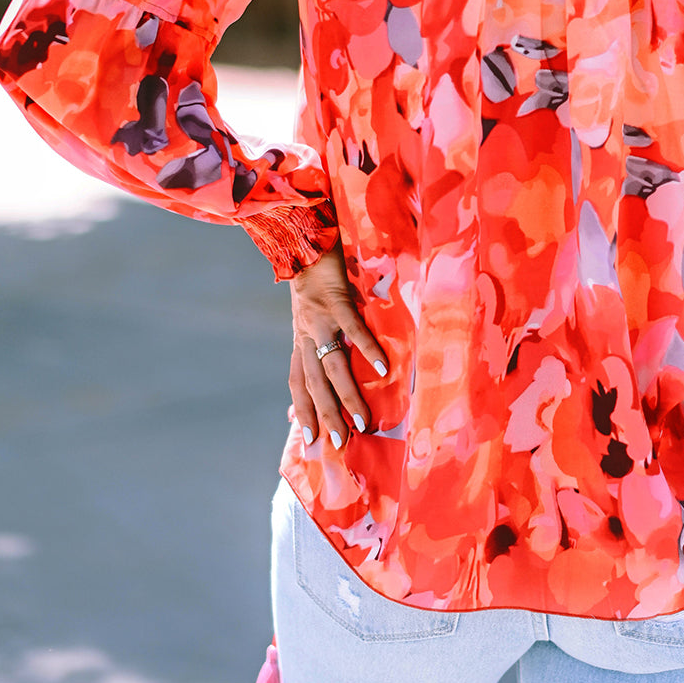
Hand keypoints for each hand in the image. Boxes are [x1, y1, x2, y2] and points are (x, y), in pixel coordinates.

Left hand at [287, 243, 388, 449]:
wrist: (307, 239)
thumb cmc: (316, 280)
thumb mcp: (310, 315)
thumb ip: (315, 344)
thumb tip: (317, 372)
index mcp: (302, 339)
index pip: (299, 382)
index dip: (303, 410)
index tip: (311, 441)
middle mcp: (306, 334)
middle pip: (315, 382)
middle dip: (326, 414)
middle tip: (340, 443)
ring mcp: (320, 319)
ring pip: (332, 365)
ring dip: (347, 395)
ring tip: (363, 420)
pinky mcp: (337, 301)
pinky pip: (354, 330)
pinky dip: (368, 350)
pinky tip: (384, 369)